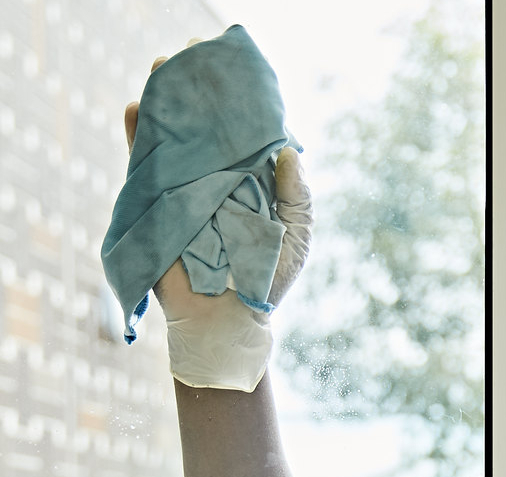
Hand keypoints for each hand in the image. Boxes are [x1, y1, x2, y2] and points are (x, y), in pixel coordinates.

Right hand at [123, 45, 312, 391]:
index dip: (239, 104)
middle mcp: (216, 182)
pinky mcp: (157, 207)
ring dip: (165, 102)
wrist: (229, 323)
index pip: (243, 136)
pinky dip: (137, 138)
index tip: (236, 70)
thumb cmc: (268, 282)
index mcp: (251, 185)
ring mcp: (185, 192)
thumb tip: (289, 150)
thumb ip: (297, 197)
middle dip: (198, 92)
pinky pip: (143, 167)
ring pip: (173, 140)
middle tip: (193, 55)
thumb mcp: (295, 238)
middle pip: (205, 129)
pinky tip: (137, 108)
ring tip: (163, 68)